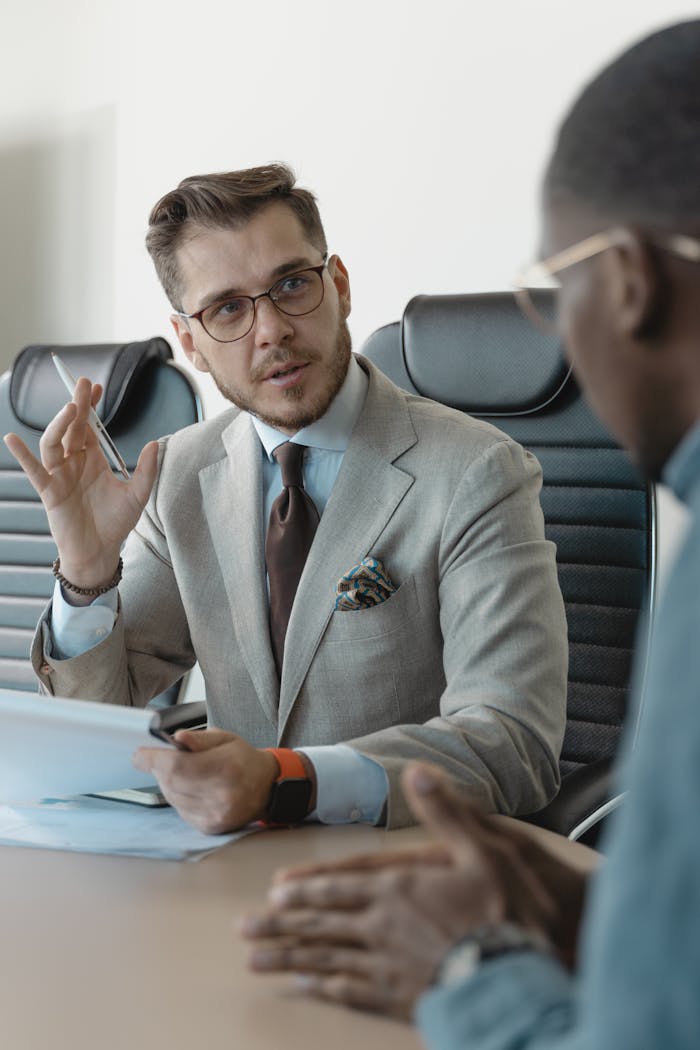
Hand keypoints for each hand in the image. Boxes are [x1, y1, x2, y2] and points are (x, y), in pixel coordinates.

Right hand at [4, 377, 157, 593]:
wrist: (100, 551)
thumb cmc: (116, 523)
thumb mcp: (137, 495)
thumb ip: (146, 470)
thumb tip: (155, 443)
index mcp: (92, 459)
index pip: (89, 426)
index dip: (90, 407)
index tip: (96, 386)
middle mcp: (74, 462)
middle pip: (72, 428)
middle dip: (77, 405)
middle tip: (82, 384)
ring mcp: (59, 475)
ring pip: (53, 442)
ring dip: (59, 424)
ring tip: (70, 408)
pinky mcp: (49, 491)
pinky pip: (34, 470)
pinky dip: (22, 455)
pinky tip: (12, 438)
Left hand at [132, 729, 283, 833]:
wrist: (266, 787)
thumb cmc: (244, 759)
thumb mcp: (225, 738)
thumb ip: (199, 739)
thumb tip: (176, 739)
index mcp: (225, 768)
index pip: (177, 766)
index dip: (152, 759)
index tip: (140, 755)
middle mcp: (221, 795)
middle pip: (171, 782)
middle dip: (159, 768)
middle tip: (162, 758)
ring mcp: (215, 814)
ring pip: (173, 797)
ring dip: (168, 783)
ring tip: (182, 771)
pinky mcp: (210, 827)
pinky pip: (180, 810)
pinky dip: (179, 797)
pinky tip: (192, 787)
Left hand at [240, 763, 588, 1018]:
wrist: (521, 976)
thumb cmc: (508, 911)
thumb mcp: (485, 848)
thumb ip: (447, 811)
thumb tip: (418, 770)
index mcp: (399, 888)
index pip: (339, 887)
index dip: (306, 888)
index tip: (274, 892)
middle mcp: (383, 926)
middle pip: (320, 924)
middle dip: (280, 925)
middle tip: (244, 928)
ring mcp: (388, 965)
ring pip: (325, 959)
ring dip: (288, 957)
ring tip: (255, 961)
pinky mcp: (400, 997)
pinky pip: (351, 992)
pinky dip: (323, 988)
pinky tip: (304, 987)